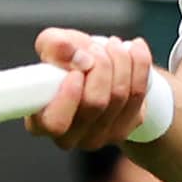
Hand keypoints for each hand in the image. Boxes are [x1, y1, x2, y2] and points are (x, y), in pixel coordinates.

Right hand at [23, 28, 155, 149]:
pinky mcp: (125, 127)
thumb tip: (76, 56)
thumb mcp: (53, 44)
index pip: (55, 123)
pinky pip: (138, 94)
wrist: (97, 68)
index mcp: (41, 122)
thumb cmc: (68, 60)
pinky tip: (134, 49)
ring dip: (120, 60)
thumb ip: (54, 45)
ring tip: (113, 45)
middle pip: (95, 103)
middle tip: (96, 48)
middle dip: (100, 65)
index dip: (68, 96)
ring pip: (119, 96)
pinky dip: (139, 64)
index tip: (76, 71)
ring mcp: (100, 136)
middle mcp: (70, 137)